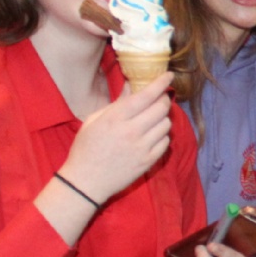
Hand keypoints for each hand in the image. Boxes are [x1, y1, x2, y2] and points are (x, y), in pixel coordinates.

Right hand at [57, 73, 172, 203]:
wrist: (86, 181)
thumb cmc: (86, 148)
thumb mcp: (94, 120)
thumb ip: (116, 103)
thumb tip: (132, 86)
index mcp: (115, 118)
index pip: (146, 95)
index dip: (160, 83)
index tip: (169, 75)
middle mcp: (132, 131)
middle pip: (161, 108)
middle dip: (163, 99)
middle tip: (159, 99)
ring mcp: (142, 147)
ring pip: (166, 124)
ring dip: (163, 118)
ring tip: (152, 119)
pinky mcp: (148, 161)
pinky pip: (166, 142)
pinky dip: (162, 135)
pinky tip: (152, 135)